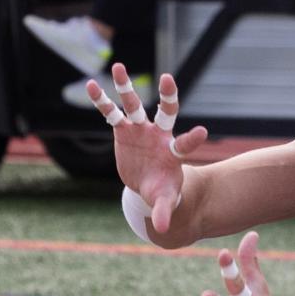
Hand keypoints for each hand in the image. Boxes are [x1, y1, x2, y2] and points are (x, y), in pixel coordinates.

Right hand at [87, 62, 207, 234]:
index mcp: (173, 151)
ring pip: (134, 105)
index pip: (185, 143)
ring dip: (126, 87)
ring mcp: (140, 130)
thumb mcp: (164, 200)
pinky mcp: (123, 131)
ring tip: (118, 66)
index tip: (202, 132)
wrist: (148, 184)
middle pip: (165, 112)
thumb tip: (164, 229)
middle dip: (167, 96)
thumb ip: (164, 210)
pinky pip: (111, 114)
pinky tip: (92, 85)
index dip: (192, 139)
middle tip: (168, 78)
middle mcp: (159, 135)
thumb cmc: (162, 191)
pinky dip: (102, 101)